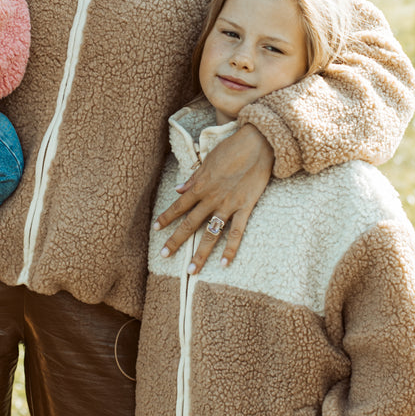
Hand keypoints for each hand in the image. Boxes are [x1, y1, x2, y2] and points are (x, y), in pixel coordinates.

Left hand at [155, 124, 273, 272]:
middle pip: (190, 223)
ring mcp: (228, 205)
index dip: (166, 217)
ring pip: (211, 234)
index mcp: (201, 186)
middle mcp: (212, 198)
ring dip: (200, 253)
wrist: (259, 144)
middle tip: (163, 255)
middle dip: (176, 240)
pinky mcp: (245, 208)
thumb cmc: (233, 148)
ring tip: (191, 270)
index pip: (179, 205)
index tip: (156, 228)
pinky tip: (224, 264)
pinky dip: (230, 249)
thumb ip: (194, 178)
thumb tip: (178, 189)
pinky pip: (237, 233)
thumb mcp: (208, 160)